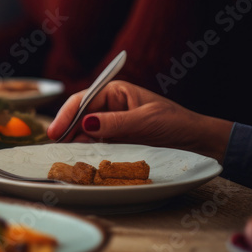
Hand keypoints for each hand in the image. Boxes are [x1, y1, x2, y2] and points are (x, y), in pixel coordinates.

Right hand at [47, 80, 232, 160]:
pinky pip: (95, 145)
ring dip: (75, 144)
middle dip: (67, 131)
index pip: (82, 100)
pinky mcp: (114, 141)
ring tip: (67, 157)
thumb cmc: (175, 123)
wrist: (196, 142)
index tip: (55, 132)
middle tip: (56, 148)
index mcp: (115, 91)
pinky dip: (87, 153)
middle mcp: (109, 106)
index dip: (66, 115)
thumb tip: (86, 123)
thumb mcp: (145, 121)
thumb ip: (116, 122)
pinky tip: (82, 160)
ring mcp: (111, 124)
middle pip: (78, 117)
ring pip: (84, 133)